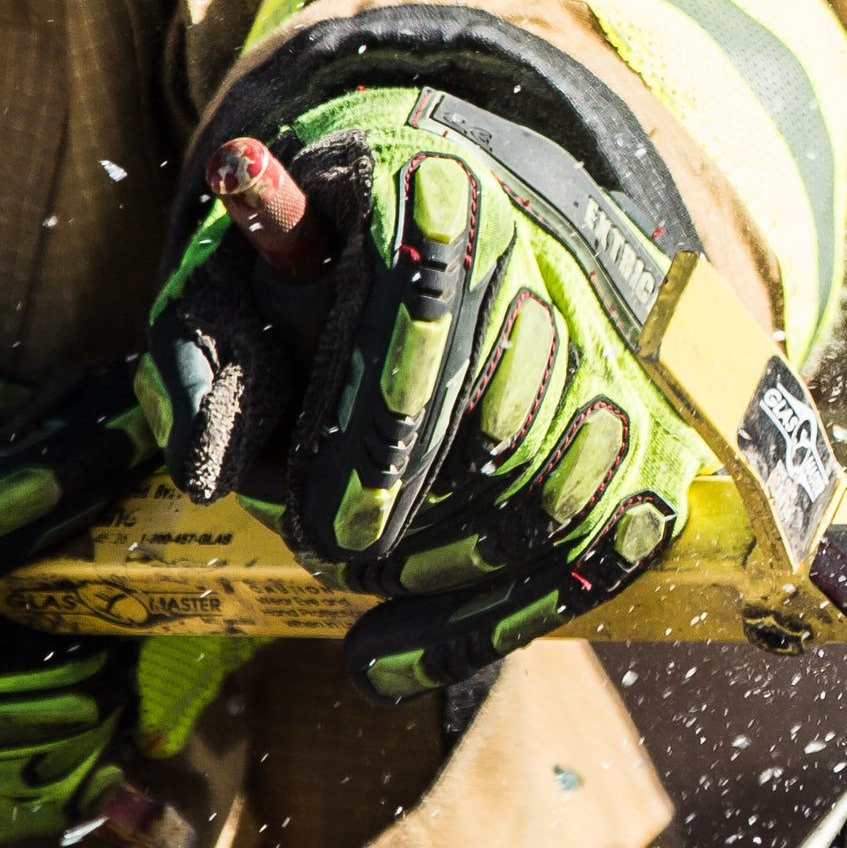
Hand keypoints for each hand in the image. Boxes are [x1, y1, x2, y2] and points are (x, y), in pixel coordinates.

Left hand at [140, 87, 704, 700]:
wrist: (429, 207)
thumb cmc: (308, 254)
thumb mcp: (225, 276)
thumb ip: (201, 357)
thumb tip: (209, 471)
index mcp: (435, 186)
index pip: (429, 300)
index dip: (379, 428)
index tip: (321, 523)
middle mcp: (544, 253)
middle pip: (504, 416)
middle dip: (409, 517)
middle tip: (320, 556)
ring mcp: (608, 339)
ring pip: (561, 488)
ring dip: (455, 569)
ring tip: (359, 586)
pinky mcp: (645, 414)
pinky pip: (604, 539)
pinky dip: (502, 617)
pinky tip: (396, 660)